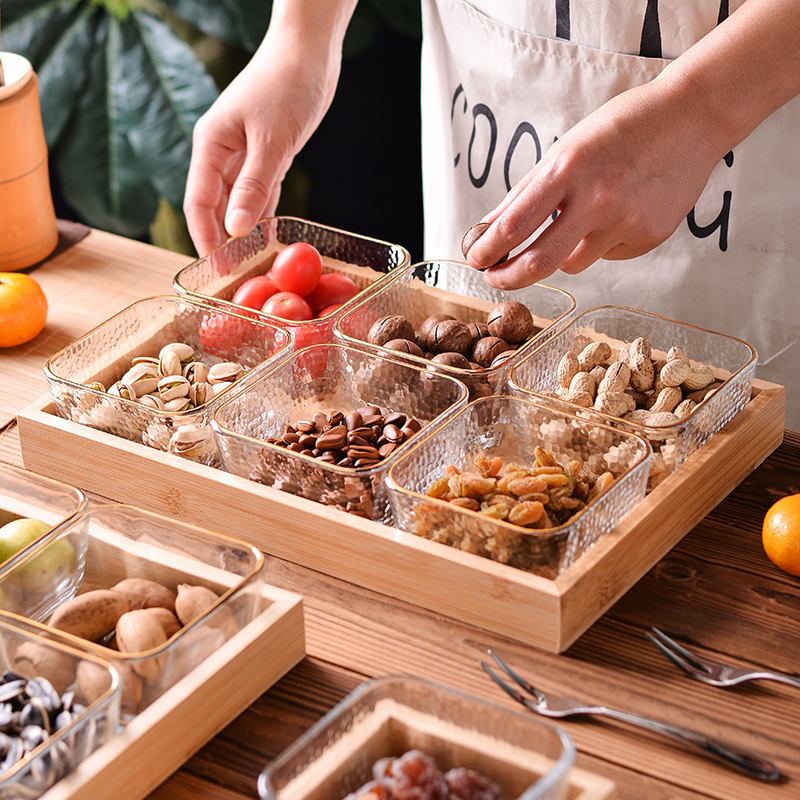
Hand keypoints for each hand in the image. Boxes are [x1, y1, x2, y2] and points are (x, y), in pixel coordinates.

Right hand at [183, 22, 344, 255]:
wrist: (309, 52)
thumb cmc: (287, 85)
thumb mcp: (271, 141)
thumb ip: (253, 186)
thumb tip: (235, 230)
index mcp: (211, 145)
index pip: (198, 202)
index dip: (204, 238)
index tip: (214, 269)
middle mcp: (222, 152)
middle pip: (215, 207)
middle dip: (222, 241)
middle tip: (235, 275)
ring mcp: (244, 154)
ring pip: (237, 202)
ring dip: (243, 231)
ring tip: (250, 264)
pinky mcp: (266, 155)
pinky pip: (259, 193)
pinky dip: (261, 214)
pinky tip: (266, 236)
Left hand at [465, 78, 723, 288]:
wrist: (693, 118)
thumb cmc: (623, 128)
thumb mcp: (566, 148)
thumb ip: (526, 192)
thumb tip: (489, 229)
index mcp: (569, 169)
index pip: (513, 225)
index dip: (486, 250)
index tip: (474, 258)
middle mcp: (597, 199)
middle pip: (538, 263)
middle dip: (507, 277)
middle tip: (494, 277)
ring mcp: (626, 222)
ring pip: (571, 263)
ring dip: (560, 252)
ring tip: (583, 216)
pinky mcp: (648, 238)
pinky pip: (606, 256)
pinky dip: (599, 242)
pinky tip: (619, 211)